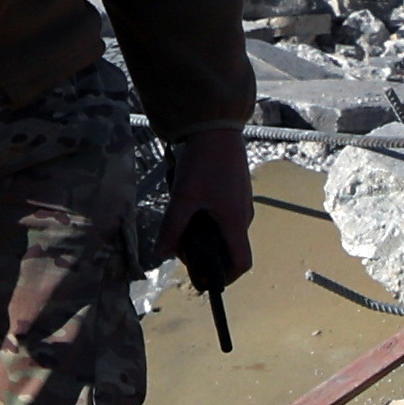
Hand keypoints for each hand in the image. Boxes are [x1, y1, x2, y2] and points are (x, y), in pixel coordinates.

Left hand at [158, 130, 256, 293]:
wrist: (216, 126)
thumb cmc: (203, 162)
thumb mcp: (183, 197)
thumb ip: (172, 229)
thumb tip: (160, 256)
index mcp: (236, 222)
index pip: (242, 263)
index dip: (226, 278)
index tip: (206, 279)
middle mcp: (243, 215)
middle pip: (229, 249)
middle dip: (205, 254)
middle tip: (180, 245)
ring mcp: (241, 202)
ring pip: (224, 231)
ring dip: (203, 235)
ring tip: (180, 221)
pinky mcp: (234, 189)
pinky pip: (223, 214)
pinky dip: (207, 219)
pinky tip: (187, 204)